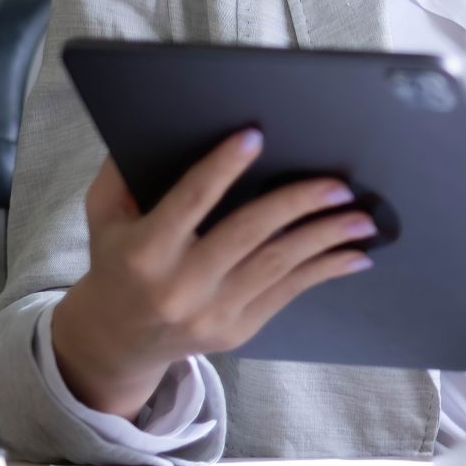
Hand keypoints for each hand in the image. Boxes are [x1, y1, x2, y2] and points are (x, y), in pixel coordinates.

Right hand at [49, 130, 376, 417]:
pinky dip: (325, 270)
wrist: (119, 339)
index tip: (255, 136)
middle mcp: (179, 285)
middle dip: (298, 204)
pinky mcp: (238, 329)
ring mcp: (211, 312)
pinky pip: (289, 293)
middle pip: (248, 234)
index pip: (190, 201)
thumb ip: (122, 173)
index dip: (223, 167)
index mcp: (144, 251)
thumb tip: (161, 125)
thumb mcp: (105, 216)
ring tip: (360, 218)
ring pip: (278, 265)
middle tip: (338, 183)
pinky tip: (354, 256)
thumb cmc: (118, 261)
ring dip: (325, 238)